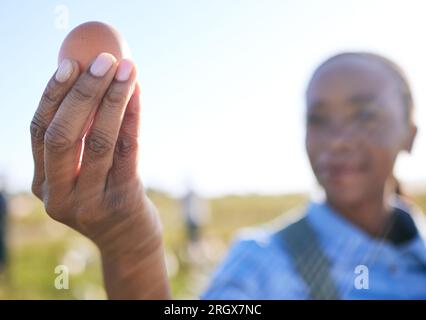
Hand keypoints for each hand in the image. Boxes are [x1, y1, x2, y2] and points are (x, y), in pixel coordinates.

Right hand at [30, 53, 169, 297]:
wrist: (129, 243)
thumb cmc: (104, 197)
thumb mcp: (81, 174)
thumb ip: (76, 141)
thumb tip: (86, 82)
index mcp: (43, 184)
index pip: (39, 131)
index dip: (53, 95)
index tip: (70, 63)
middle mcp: (59, 195)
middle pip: (63, 134)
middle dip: (83, 92)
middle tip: (103, 59)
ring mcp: (90, 202)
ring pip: (98, 141)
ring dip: (114, 98)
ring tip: (128, 67)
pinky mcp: (122, 201)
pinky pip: (127, 151)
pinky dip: (132, 117)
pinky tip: (138, 93)